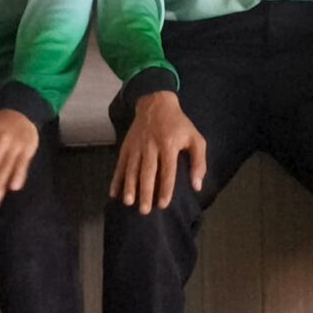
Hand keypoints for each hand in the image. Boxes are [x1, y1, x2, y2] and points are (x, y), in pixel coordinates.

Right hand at [112, 90, 206, 212]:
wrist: (156, 102)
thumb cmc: (178, 124)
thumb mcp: (195, 138)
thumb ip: (199, 162)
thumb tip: (197, 186)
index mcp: (169, 144)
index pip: (167, 169)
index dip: (165, 187)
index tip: (163, 204)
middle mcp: (151, 145)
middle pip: (148, 171)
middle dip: (145, 191)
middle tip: (144, 210)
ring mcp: (137, 145)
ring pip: (132, 168)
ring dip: (130, 186)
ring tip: (128, 202)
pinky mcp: (127, 145)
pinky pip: (121, 164)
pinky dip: (116, 179)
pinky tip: (113, 193)